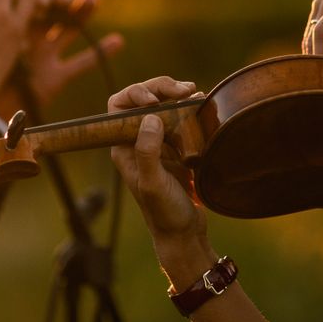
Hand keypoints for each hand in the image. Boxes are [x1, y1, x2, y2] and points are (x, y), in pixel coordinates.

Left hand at [1, 0, 123, 118]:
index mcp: (7, 25)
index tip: (34, 2)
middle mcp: (28, 37)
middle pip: (50, 8)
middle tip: (59, 0)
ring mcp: (44, 56)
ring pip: (69, 29)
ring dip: (82, 12)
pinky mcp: (56, 77)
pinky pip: (82, 63)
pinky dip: (101, 53)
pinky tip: (118, 40)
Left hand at [108, 77, 207, 254]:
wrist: (184, 234)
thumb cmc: (164, 213)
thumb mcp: (153, 184)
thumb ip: (148, 151)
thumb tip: (150, 116)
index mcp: (124, 146)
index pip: (119, 105)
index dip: (136, 93)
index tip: (156, 100)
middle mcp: (138, 140)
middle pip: (143, 98)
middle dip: (162, 87)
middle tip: (186, 90)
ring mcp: (159, 142)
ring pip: (163, 104)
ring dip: (178, 94)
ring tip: (195, 93)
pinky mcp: (177, 147)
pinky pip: (181, 117)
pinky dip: (191, 107)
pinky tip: (203, 105)